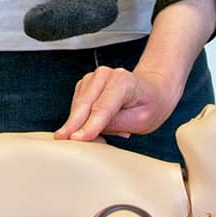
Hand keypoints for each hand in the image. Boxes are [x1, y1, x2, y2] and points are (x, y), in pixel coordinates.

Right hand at [56, 63, 182, 141]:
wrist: (152, 90)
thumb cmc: (149, 106)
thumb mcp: (140, 121)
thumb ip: (115, 125)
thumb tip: (88, 132)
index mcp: (123, 81)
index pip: (102, 107)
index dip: (90, 125)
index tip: (77, 138)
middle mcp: (105, 74)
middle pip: (84, 105)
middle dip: (74, 125)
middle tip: (63, 141)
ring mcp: (93, 77)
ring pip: (78, 106)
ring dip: (79, 124)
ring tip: (98, 138)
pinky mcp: (85, 85)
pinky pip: (76, 106)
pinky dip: (79, 119)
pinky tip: (90, 128)